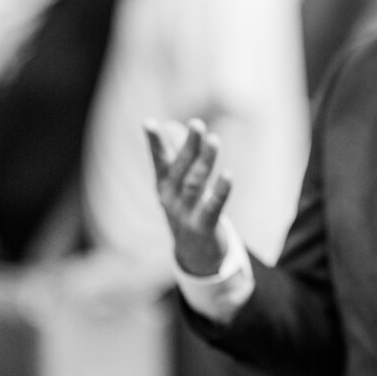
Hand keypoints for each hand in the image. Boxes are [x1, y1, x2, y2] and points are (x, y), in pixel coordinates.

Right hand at [144, 117, 231, 275]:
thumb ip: (175, 154)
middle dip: (189, 146)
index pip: (159, 161)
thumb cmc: (187, 208)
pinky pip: (213, 208)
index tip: (148, 122)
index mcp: (164, 185)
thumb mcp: (178, 183)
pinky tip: (228, 175)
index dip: (155, 143)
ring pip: (196, 184)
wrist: (194, 253)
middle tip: (197, 124)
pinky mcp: (203, 227)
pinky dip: (220, 192)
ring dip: (205, 161)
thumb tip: (171, 125)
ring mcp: (185, 214)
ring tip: (214, 140)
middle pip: (181, 169)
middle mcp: (171, 198)